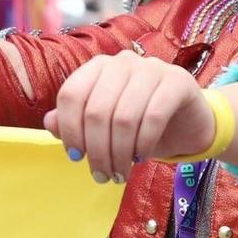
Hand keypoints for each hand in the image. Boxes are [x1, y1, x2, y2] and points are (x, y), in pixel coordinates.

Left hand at [43, 51, 213, 183]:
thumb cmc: (138, 123)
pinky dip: (143, 144)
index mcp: (98, 67)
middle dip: (97, 151)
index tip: (75, 157)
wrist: (187, 123)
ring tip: (119, 174)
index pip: (71, 94)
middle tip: (101, 176)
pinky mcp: (178, 81)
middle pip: (96, 110)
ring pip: (124, 117)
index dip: (69, 129)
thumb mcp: (104, 126)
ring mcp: (152, 68)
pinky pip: (153, 117)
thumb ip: (75, 121)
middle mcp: (122, 62)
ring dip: (119, 154)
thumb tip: (50, 123)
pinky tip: (141, 157)